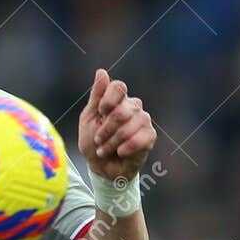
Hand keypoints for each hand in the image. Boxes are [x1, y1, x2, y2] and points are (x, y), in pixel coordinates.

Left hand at [78, 68, 155, 182]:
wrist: (101, 168)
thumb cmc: (93, 142)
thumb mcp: (88, 119)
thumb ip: (96, 96)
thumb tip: (101, 72)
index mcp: (117, 100)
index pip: (118, 87)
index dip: (108, 100)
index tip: (100, 112)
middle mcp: (133, 107)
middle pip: (122, 109)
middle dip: (106, 129)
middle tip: (98, 140)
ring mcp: (143, 120)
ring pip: (130, 126)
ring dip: (112, 142)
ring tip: (105, 149)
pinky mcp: (150, 136)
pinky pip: (140, 138)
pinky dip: (125, 148)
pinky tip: (120, 152)